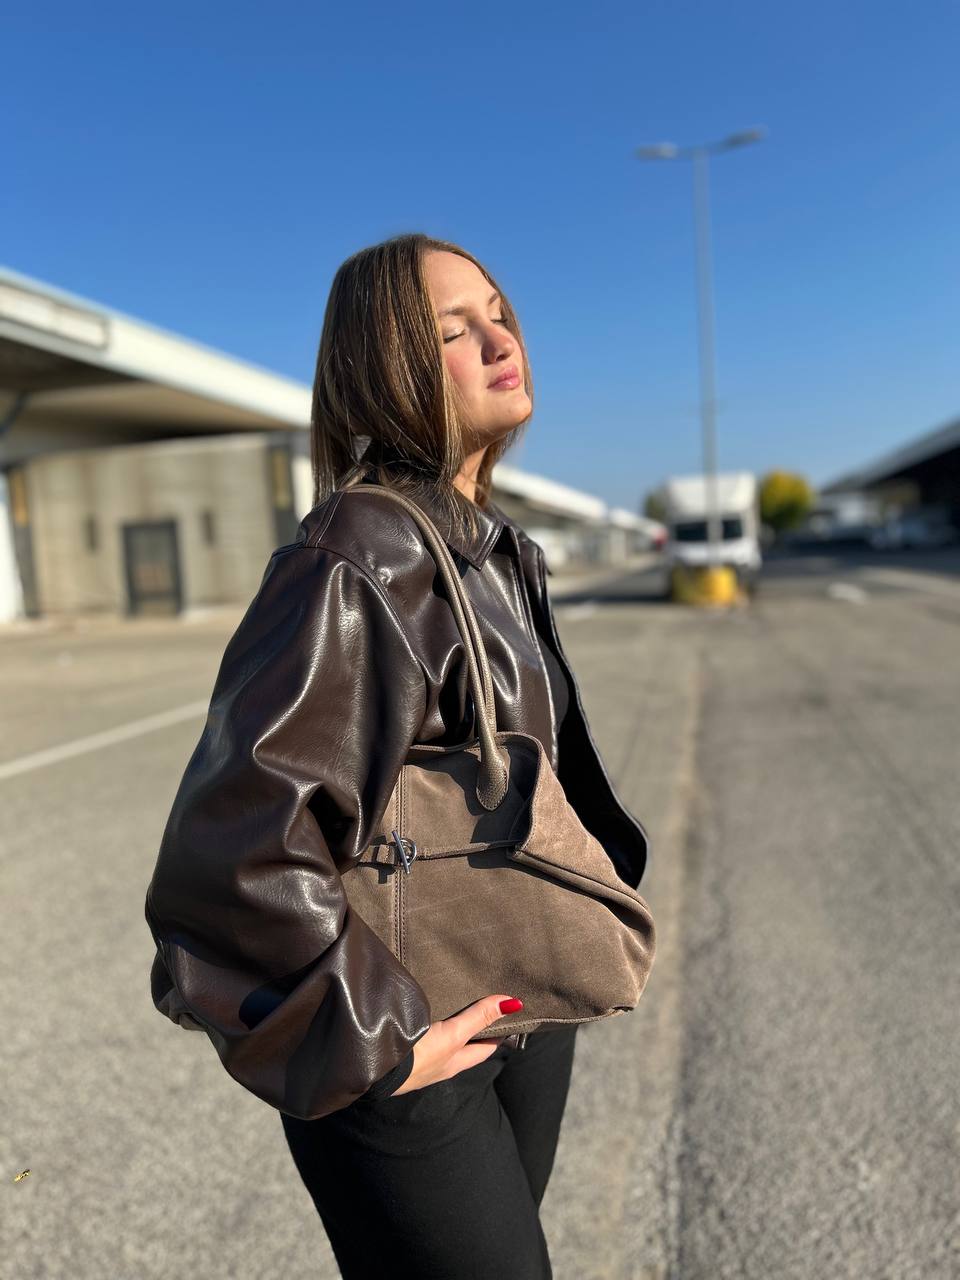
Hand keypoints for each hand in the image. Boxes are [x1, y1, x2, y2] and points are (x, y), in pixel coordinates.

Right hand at [389, 995, 523, 1095]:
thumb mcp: (453, 1035)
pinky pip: (422, 1035)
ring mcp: (420, 1059)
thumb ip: (478, 1017)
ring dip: (449, 1023)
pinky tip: (422, 1011)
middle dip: (472, 1025)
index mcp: (456, 1063)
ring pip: (442, 1038)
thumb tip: (513, 1003)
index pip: (485, 1048)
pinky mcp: (402, 1050)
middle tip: (481, 1000)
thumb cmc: (419, 1057)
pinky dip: (427, 1023)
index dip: (498, 1033)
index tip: (506, 1013)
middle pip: (464, 1043)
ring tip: (453, 998)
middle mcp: (441, 1063)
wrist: (376, 1069)